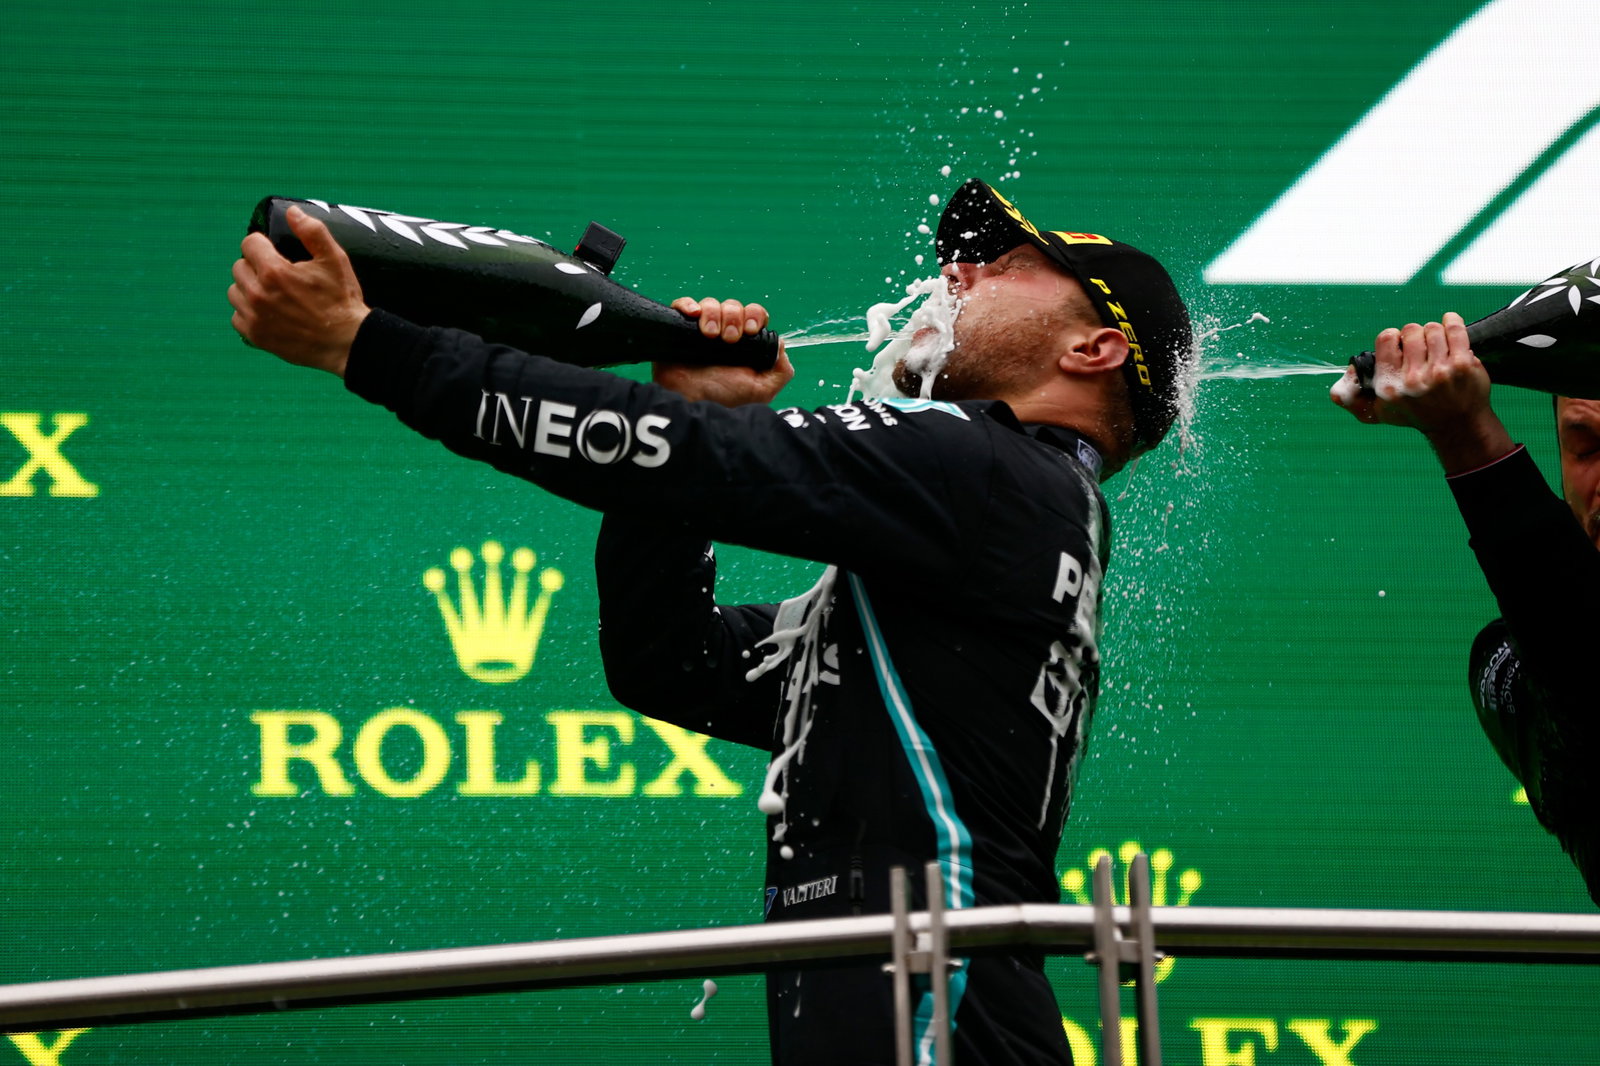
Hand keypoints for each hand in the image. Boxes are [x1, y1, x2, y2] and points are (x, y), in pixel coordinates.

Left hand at [229, 205, 369, 376]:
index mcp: (274, 271)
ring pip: (235, 292)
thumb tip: (292, 212)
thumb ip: (312, 232)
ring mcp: (255, 317)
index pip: (249, 244)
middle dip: (256, 266)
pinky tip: (269, 313)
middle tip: (278, 275)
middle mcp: (258, 293)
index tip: (276, 252)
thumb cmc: (342, 301)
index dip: (263, 245)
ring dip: (249, 289)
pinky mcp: (256, 336)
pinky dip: (249, 313)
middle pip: (239, 267)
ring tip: (272, 294)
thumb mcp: (335, 260)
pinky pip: (237, 318)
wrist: (346, 343)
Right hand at [657, 297, 794, 405]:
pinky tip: (693, 315)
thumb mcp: (761, 391)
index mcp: (744, 344)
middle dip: (734, 318)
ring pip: (711, 304)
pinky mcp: (679, 327)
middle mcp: (723, 333)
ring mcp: (700, 329)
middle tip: (728, 339)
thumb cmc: (723, 398)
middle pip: (734, 306)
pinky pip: (683, 304)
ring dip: (713, 314)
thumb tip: (782, 344)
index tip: (750, 331)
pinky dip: (689, 304)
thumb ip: (781, 372)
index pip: (754, 314)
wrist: (689, 403)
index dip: (754, 316)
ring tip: (710, 336)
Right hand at [1330, 311, 1512, 473]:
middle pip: (1411, 330)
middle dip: (1414, 334)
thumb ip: (1353, 400)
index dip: (1393, 337)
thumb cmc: (1415, 414)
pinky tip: (1449, 324)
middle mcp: (1413, 380)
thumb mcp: (1379, 413)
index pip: (1387, 339)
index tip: (1400, 344)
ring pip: (1432, 328)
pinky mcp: (1463, 365)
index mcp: (1389, 387)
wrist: (1457, 425)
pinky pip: (1455, 329)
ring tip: (1435, 343)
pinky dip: (1452, 322)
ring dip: (1433, 332)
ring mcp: (1440, 371)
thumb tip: (1335, 394)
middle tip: (1420, 346)